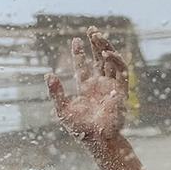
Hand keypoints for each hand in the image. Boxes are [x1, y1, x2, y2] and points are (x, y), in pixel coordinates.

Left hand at [48, 28, 129, 144]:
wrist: (97, 140)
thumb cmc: (80, 129)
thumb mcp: (62, 110)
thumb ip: (56, 92)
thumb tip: (48, 74)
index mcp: (86, 88)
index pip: (83, 66)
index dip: (79, 53)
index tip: (75, 40)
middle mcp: (99, 85)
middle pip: (99, 59)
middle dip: (95, 44)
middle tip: (91, 29)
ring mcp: (111, 87)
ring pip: (111, 61)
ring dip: (105, 47)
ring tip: (97, 35)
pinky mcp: (121, 91)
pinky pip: (122, 72)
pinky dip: (116, 61)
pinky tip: (106, 54)